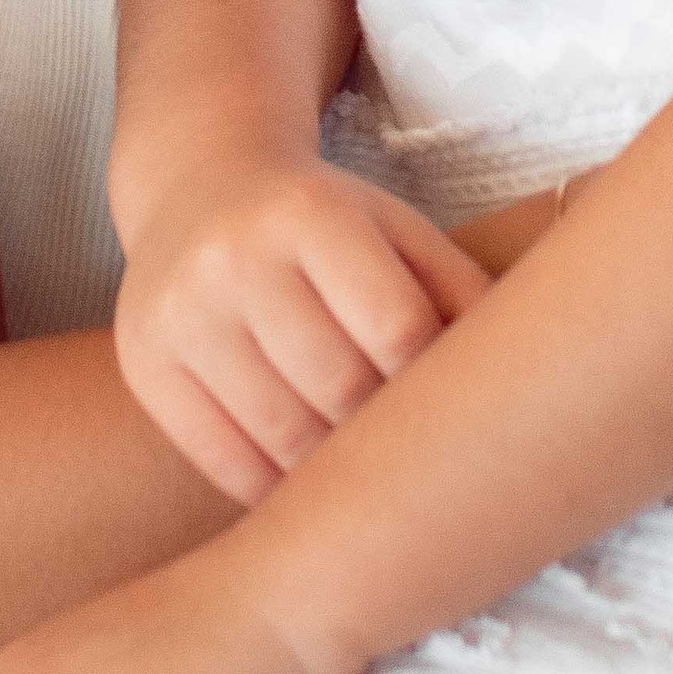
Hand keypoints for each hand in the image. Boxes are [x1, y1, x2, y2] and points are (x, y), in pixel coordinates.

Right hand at [116, 156, 485, 507]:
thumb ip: (460, 293)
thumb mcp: (397, 230)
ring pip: (280, 436)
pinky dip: (276, 489)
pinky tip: (311, 489)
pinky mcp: (145, 362)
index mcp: (309, 212)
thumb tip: (527, 384)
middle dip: (390, 436)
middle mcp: (231, 256)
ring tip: (375, 485)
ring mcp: (178, 312)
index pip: (395, 327)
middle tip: (425, 465)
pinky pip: (221, 459)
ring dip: (338, 476)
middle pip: (338, 389)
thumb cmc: (324, 223)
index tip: (456, 411)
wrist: (198, 184)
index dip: (436, 383)